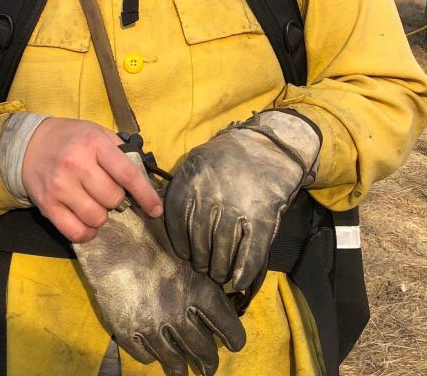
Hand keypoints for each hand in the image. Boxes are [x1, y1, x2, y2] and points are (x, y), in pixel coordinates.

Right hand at [22, 117, 161, 242]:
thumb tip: (145, 178)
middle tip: (108, 191)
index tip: (156, 209)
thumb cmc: (71, 138)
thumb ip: (120, 152)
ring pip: (97, 218)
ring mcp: (60, 187)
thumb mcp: (97, 133)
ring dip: (102, 216)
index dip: (146, 195)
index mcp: (94, 145)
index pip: (127, 174)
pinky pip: (76, 232)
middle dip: (117, 200)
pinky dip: (87, 233)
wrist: (30, 144)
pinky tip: (87, 222)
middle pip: (113, 199)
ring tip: (95, 203)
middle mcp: (77, 165)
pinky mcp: (47, 206)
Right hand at [74, 158, 244, 375]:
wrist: (110, 228)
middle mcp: (180, 314)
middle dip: (208, 363)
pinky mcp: (126, 329)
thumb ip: (204, 266)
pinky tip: (153, 353)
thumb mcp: (186, 242)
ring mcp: (152, 325)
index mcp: (201, 291)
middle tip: (209, 368)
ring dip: (180, 370)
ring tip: (183, 373)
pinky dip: (151, 357)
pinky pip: (144, 356)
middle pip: (203, 352)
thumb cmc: (151, 225)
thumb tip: (223, 276)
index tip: (234, 343)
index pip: (229, 329)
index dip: (234, 339)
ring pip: (173, 362)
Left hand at [164, 110, 320, 292]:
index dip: (181, 244)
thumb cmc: (228, 157)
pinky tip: (239, 280)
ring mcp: (237, 210)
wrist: (268, 145)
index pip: (176, 225)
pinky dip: (243, 271)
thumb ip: (181, 188)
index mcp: (190, 183)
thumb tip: (158, 211)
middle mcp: (210, 198)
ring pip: (222, 254)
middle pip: (199, 244)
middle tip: (205, 267)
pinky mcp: (262, 219)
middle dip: (201, 261)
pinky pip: (249, 254)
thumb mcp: (197, 163)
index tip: (186, 254)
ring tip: (220, 273)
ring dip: (220, 270)